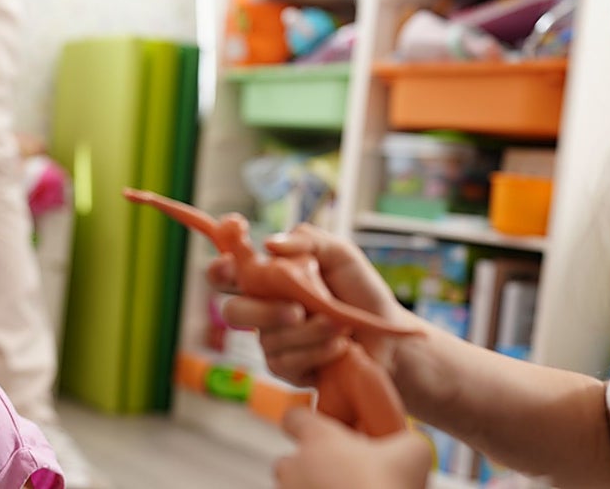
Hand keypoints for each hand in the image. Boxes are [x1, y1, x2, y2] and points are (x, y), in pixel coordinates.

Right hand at [207, 223, 410, 386]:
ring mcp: (273, 341)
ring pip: (267, 338)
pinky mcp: (287, 369)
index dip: (219, 268)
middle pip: (233, 312)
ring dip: (308, 331)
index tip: (229, 264)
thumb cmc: (361, 292)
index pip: (228, 273)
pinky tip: (339, 346)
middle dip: (264, 311)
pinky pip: (285, 362)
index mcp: (269, 279)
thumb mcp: (340, 254)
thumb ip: (307, 240)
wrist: (390, 335)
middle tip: (297, 310)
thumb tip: (269, 243)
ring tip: (339, 323)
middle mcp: (264, 310)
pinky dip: (316, 351)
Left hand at [275, 407, 434, 488]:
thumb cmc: (387, 488)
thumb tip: (408, 445)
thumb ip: (405, 440)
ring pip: (292, 488)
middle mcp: (296, 468)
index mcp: (319, 440)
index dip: (305, 421)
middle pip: (288, 460)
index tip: (319, 427)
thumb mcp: (414, 452)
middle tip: (339, 472)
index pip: (294, 417)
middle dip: (308, 465)